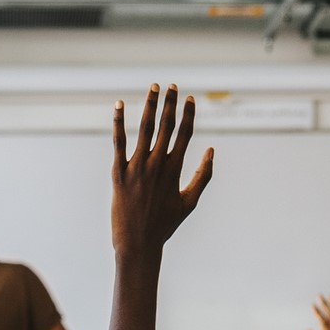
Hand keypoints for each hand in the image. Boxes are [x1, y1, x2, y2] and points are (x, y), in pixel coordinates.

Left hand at [110, 85, 213, 257]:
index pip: (184, 134)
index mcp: (175, 170)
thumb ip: (203, 176)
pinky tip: (119, 104)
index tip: (190, 98)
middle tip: (171, 85)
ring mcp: (137, 168)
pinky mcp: (118, 172)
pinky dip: (118, 122)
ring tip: (153, 87)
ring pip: (144, 129)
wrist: (138, 244)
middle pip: (166, 126)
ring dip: (149, 105)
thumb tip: (211, 151)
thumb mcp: (189, 202)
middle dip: (170, 103)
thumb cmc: (165, 225)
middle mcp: (157, 165)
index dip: (188, 114)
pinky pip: (118, 142)